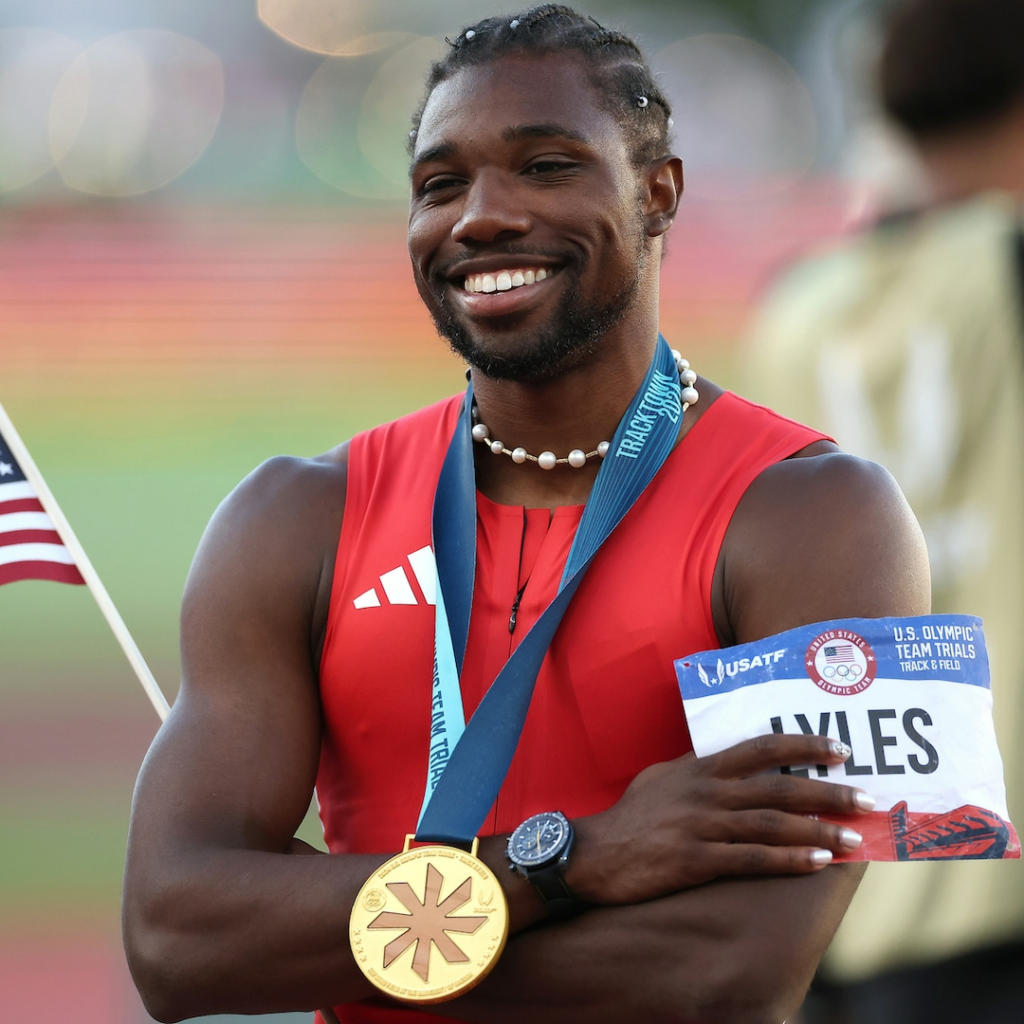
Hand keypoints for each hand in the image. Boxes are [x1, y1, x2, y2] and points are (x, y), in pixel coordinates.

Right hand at [570, 733, 872, 905]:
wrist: (592, 853)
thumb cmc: (630, 816)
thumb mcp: (662, 778)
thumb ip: (697, 770)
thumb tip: (725, 761)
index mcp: (701, 768)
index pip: (762, 747)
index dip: (804, 745)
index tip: (839, 749)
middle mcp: (707, 791)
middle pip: (779, 786)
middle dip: (828, 790)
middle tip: (867, 798)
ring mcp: (702, 825)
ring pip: (772, 823)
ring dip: (819, 830)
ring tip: (855, 838)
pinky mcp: (696, 860)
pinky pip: (752, 859)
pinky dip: (788, 859)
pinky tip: (817, 862)